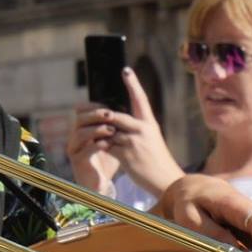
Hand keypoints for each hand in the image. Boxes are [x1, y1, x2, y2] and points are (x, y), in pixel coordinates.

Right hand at [65, 112, 118, 196]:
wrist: (102, 184)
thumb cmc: (108, 161)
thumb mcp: (113, 141)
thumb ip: (115, 127)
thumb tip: (127, 110)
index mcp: (82, 129)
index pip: (81, 111)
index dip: (93, 106)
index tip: (109, 106)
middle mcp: (75, 137)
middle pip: (79, 119)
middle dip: (95, 114)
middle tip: (110, 114)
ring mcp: (74, 149)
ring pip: (80, 133)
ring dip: (96, 129)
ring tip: (111, 130)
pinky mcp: (77, 161)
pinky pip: (84, 150)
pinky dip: (96, 146)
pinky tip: (108, 144)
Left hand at [69, 69, 184, 198]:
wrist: (166, 180)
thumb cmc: (157, 160)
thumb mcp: (151, 140)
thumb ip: (135, 129)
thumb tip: (114, 122)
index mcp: (150, 123)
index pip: (141, 99)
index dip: (133, 84)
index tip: (126, 70)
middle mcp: (143, 129)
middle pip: (115, 116)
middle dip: (101, 117)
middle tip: (86, 112)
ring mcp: (134, 142)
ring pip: (108, 132)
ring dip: (101, 135)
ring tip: (96, 135)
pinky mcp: (127, 155)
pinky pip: (107, 146)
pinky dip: (101, 146)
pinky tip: (99, 148)